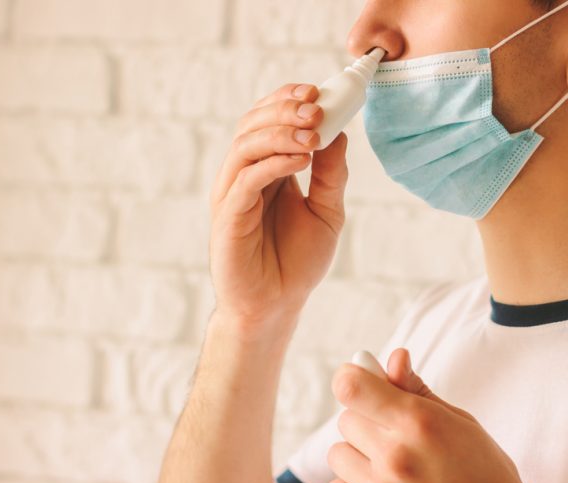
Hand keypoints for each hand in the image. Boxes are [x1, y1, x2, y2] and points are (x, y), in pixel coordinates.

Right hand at [208, 83, 348, 338]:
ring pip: (245, 146)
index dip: (288, 100)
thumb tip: (339, 132)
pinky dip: (274, 163)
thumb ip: (331, 173)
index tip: (318, 91)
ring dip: (280, 131)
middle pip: (252, 125)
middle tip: (316, 106)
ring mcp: (232, 195)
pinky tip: (301, 159)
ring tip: (313, 132)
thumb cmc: (297, 262)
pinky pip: (246, 179)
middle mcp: (244, 176)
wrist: (277, 305)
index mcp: (266, 170)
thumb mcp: (327, 211)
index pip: (268, 121)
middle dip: (285, 109)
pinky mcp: (228, 217)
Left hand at [327, 348, 531, 482]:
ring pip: (338, 454)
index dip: (352, 376)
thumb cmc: (485, 473)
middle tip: (396, 432)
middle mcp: (395, 456)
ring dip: (358, 454)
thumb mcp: (460, 422)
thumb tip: (395, 357)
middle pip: (346, 418)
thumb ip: (417, 390)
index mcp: (418, 423)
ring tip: (392, 463)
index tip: (360, 378)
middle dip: (366, 419)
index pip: (351, 387)